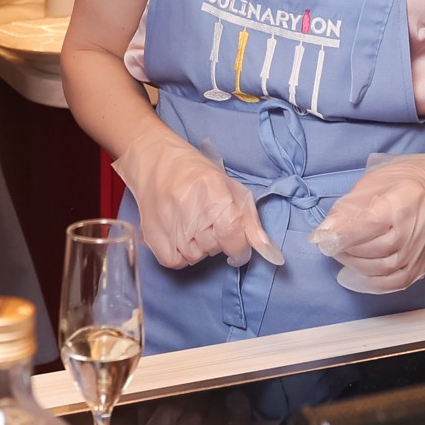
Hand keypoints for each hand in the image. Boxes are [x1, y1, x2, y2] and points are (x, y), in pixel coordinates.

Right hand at [114, 136, 279, 269]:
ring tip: (193, 225)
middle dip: (218, 240)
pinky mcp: (152, 235)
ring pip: (195, 257)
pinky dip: (181, 254)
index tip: (238, 243)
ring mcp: (167, 223)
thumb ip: (252, 224)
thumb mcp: (233, 190)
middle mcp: (188, 207)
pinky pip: (175, 261)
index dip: (239, 246)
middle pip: (214, 247)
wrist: (157, 163)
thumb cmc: (200, 176)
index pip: (231, 233)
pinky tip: (181, 236)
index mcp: (213, 191)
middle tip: (209, 220)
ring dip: (200, 247)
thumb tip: (272, 256)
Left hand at [309, 154, 424, 293]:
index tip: (325, 239)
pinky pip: (399, 281)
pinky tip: (363, 271)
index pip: (371, 223)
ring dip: (357, 265)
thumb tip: (325, 231)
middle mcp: (417, 227)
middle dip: (348, 250)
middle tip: (332, 245)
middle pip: (377, 249)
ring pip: (386, 268)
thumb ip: (348, 208)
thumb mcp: (372, 182)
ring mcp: (423, 248)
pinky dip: (376, 281)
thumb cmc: (404, 179)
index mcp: (404, 200)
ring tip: (345, 254)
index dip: (345, 234)